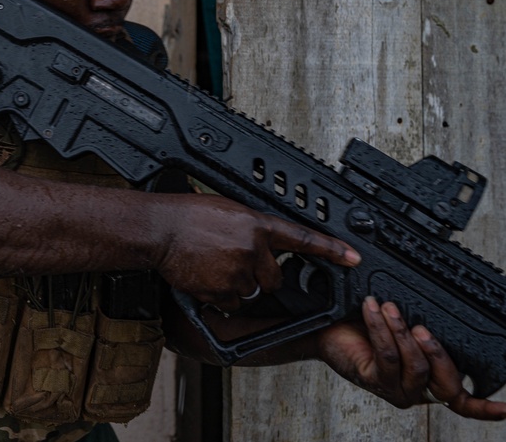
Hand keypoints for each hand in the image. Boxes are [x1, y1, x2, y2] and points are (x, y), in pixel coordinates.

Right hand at [157, 193, 359, 308]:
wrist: (159, 228)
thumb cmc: (187, 215)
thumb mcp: (228, 210)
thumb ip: (252, 226)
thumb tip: (264, 241)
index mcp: (257, 224)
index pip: (303, 238)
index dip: (332, 250)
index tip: (354, 259)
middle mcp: (252, 248)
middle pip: (274, 278)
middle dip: (260, 275)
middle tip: (234, 261)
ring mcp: (237, 271)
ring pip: (251, 293)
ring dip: (237, 286)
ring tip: (214, 265)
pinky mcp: (220, 290)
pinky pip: (231, 303)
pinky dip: (220, 296)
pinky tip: (205, 277)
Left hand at [318, 297, 505, 419]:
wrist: (327, 331)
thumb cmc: (365, 329)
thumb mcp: (402, 329)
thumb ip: (424, 330)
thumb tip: (441, 313)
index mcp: (431, 381)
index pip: (463, 402)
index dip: (486, 408)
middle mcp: (417, 391)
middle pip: (446, 386)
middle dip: (440, 354)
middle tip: (423, 328)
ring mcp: (396, 390)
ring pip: (415, 366)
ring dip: (403, 333)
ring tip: (391, 307)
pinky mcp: (373, 381)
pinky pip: (387, 355)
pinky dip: (381, 328)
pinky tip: (374, 309)